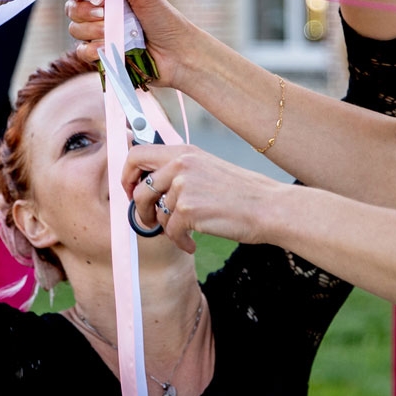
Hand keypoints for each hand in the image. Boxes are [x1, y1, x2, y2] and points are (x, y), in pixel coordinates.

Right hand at [66, 0, 197, 87]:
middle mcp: (103, 13)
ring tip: (114, 32)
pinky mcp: (102, 56)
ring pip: (75, 29)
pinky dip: (92, 49)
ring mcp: (100, 35)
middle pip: (73, 9)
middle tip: (104, 13)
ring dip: (93, 30)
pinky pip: (82, 52)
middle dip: (86, 11)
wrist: (178, 55)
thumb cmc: (166, 21)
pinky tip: (107, 47)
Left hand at [122, 143, 289, 253]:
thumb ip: (179, 171)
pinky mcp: (189, 209)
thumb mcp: (207, 168)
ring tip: (184, 234)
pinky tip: (193, 243)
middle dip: (138, 209)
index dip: (126, 175)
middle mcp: (181, 164)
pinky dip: (180, 242)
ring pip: (157, 214)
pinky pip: (171, 232)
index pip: (136, 153)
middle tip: (149, 220)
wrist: (269, 207)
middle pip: (139, 189)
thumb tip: (148, 185)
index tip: (131, 191)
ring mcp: (184, 185)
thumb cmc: (241, 193)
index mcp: (184, 151)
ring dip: (167, 229)